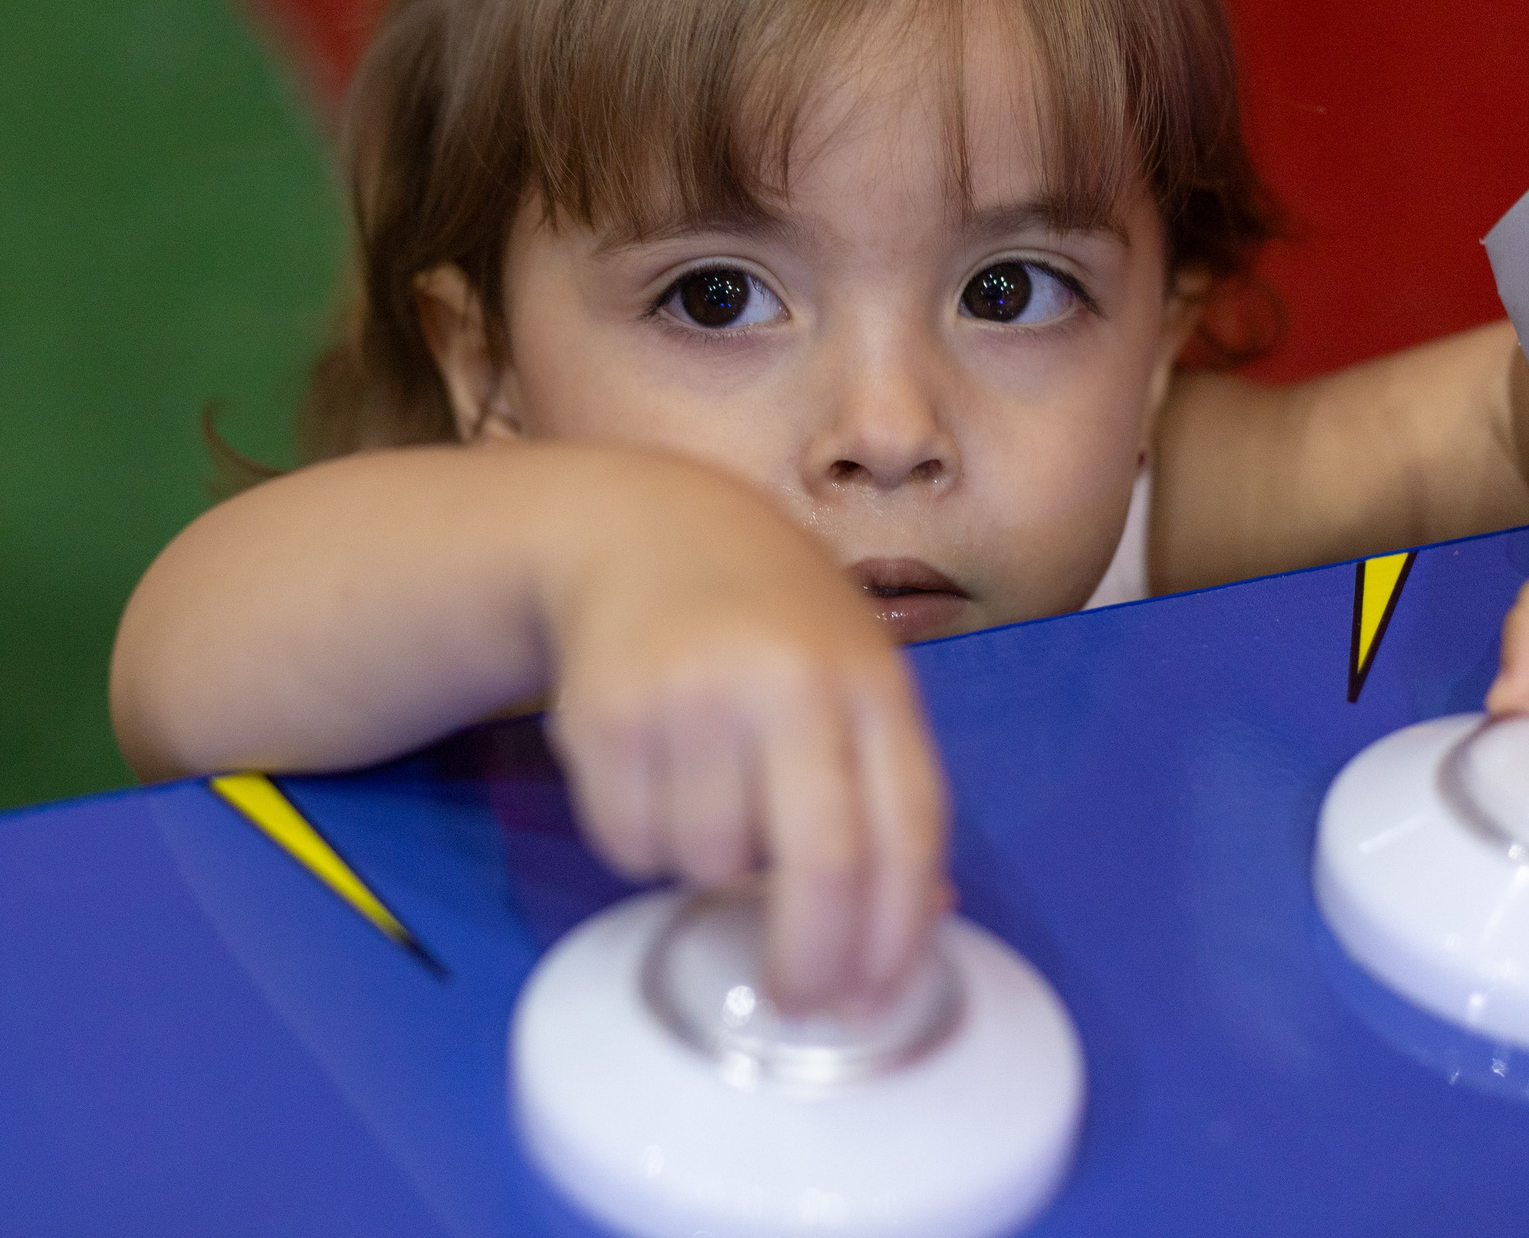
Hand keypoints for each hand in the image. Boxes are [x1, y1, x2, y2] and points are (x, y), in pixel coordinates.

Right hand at [538, 455, 950, 1012]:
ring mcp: (693, 693)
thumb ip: (890, 788)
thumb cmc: (769, 619)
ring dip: (708, 867)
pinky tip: (654, 773)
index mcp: (869, 677)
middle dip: (811, 961)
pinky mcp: (607, 711)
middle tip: (796, 1000)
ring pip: (709, 864)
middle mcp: (788, 680)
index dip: (897, 936)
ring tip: (707, 791)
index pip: (908, 831)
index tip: (876, 998)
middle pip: (820, 866)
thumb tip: (921, 921)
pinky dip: (641, 841)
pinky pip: (629, 842)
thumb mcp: (854, 672)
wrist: (643, 528)